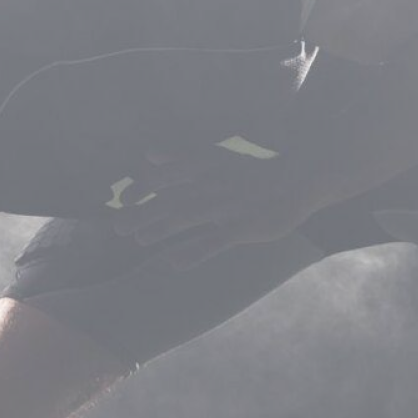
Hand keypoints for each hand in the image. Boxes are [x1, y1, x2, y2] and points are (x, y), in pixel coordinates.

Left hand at [110, 143, 323, 269]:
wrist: (298, 179)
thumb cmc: (250, 170)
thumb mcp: (215, 157)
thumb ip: (180, 158)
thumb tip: (148, 154)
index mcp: (204, 167)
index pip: (165, 176)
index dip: (142, 188)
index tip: (123, 199)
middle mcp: (212, 185)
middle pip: (170, 200)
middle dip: (143, 213)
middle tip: (119, 227)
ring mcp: (227, 207)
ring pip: (187, 219)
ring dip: (161, 230)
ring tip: (139, 241)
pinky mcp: (243, 228)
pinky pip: (214, 242)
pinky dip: (193, 253)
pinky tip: (173, 264)